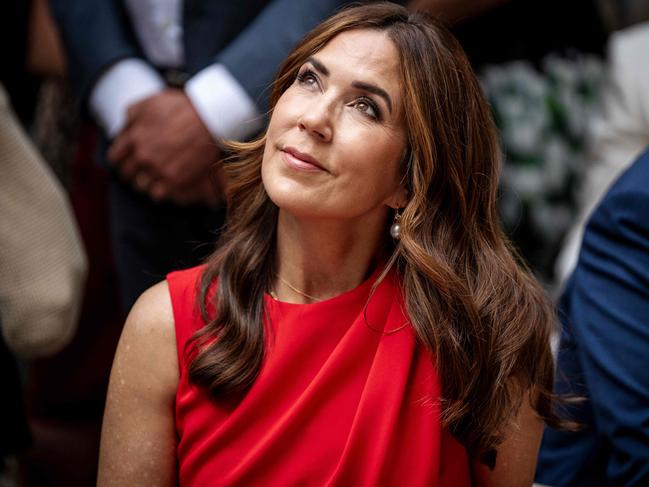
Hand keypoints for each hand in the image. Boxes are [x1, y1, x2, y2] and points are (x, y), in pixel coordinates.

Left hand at [107, 89, 224, 205]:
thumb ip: (132, 114)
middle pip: (127, 174)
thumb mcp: (151, 101)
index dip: (120, 159)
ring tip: (156, 175)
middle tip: (142, 168)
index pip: (115, 157)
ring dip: (146, 181)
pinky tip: (166, 182)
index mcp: (134, 137)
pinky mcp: (175, 180)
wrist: (211, 118)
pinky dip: (160, 189)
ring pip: (140, 186)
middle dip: (132, 171)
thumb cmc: (184, 107)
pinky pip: (158, 194)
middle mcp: (143, 156)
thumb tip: (124, 126)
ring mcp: (159, 170)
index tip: (127, 160)